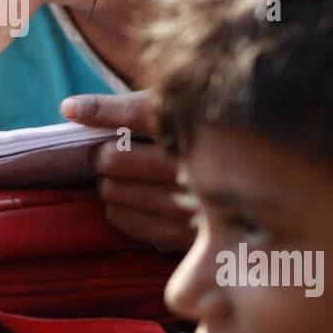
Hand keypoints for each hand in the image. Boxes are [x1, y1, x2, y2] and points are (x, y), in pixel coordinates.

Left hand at [61, 90, 195, 250]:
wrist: (260, 185)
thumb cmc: (210, 137)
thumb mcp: (186, 106)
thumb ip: (135, 97)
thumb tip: (72, 98)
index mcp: (202, 125)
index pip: (139, 114)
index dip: (99, 110)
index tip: (72, 108)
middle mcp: (199, 167)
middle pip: (114, 158)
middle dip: (104, 152)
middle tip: (110, 150)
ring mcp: (192, 206)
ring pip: (112, 190)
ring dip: (109, 181)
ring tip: (127, 177)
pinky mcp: (182, 235)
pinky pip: (121, 219)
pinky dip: (117, 208)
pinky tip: (133, 198)